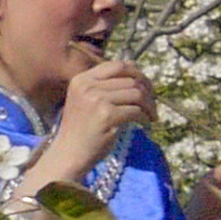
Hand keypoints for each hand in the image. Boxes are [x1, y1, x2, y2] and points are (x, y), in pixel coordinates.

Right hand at [39, 59, 154, 180]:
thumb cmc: (81, 128)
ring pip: (136, 94)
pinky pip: (136, 111)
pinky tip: (144, 123)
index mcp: (82, 79)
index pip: (118, 65)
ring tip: (151, 115)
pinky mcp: (107, 116)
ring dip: (149, 105)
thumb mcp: (87, 99)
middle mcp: (88, 86)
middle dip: (147, 92)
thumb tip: (134, 66)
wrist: (69, 154)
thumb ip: (106, 83)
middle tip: (152, 104)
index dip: (136, 73)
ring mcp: (97, 100)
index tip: (145, 86)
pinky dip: (144, 117)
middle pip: (130, 80)